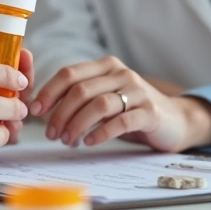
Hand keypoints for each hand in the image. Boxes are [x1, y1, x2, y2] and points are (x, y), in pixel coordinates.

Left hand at [28, 56, 210, 151]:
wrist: (175, 121)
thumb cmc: (131, 112)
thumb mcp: (105, 98)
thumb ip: (81, 98)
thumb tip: (42, 111)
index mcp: (106, 67)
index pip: (69, 73)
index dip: (48, 92)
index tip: (35, 112)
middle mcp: (121, 74)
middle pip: (81, 90)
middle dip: (60, 113)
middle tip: (52, 135)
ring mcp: (138, 91)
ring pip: (99, 104)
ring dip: (78, 124)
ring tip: (68, 141)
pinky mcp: (150, 112)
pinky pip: (121, 121)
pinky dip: (101, 133)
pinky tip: (90, 142)